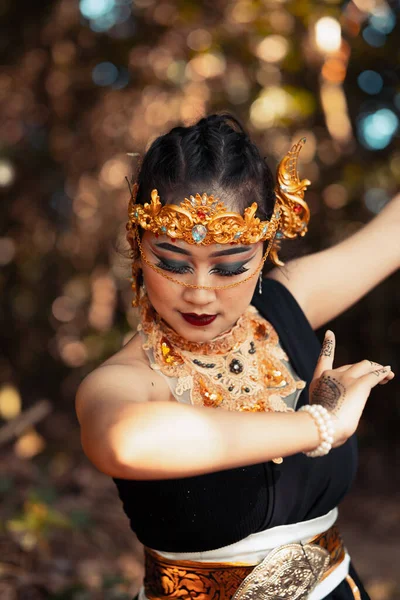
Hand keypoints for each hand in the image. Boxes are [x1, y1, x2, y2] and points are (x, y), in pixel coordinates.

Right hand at [309, 330, 394, 447]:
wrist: (322, 427)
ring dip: (376, 368)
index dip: (328, 344)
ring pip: (365, 366)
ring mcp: (346, 378)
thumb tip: (343, 417)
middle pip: (350, 365)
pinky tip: (389, 373)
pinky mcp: (360, 384)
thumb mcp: (321, 413)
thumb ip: (332, 409)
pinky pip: (375, 375)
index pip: (324, 358)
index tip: (330, 333)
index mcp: (318, 381)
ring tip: (388, 375)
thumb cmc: (320, 429)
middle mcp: (331, 375)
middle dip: (363, 370)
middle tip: (377, 378)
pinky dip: (383, 373)